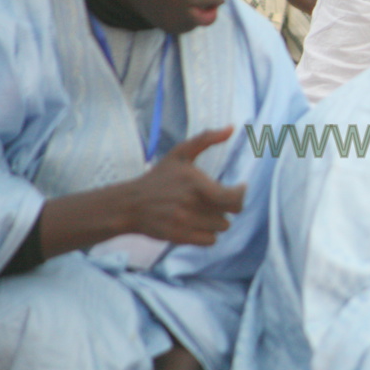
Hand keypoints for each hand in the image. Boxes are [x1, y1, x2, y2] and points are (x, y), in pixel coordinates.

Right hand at [124, 128, 245, 245]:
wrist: (129, 204)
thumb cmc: (159, 178)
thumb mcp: (180, 153)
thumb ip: (206, 138)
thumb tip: (231, 128)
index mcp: (195, 184)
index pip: (233, 198)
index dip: (240, 194)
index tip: (238, 188)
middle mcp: (191, 205)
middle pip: (229, 214)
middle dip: (227, 207)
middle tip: (218, 201)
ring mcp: (184, 223)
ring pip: (221, 228)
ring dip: (217, 220)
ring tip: (204, 211)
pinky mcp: (180, 238)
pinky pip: (210, 241)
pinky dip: (208, 234)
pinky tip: (198, 223)